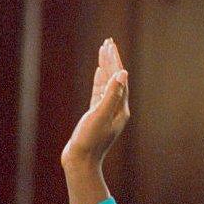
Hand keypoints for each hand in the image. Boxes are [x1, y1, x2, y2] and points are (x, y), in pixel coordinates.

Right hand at [61, 38, 129, 173]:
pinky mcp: (97, 115)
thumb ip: (111, 94)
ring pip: (108, 83)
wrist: (81, 161)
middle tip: (108, 42)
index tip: (110, 44)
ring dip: (106, 67)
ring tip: (103, 51)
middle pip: (116, 78)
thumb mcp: (100, 115)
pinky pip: (100, 92)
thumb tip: (123, 73)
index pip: (119, 78)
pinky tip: (99, 72)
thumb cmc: (90, 140)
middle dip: (111, 59)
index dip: (114, 60)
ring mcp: (107, 111)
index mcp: (121, 107)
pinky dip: (100, 80)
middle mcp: (117, 108)